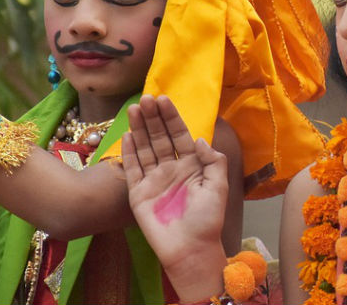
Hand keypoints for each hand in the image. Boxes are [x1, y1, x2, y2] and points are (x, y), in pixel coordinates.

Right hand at [122, 95, 227, 301]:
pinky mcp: (138, 193)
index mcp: (192, 166)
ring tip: (134, 108)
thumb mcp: (219, 186)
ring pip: (145, 149)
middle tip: (146, 98)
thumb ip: (212, 160)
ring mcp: (154, 180)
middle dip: (153, 118)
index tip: (164, 99)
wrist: (190, 249)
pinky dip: (129, 152)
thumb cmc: (208, 219)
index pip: (180, 135)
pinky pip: (132, 169)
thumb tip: (198, 139)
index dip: (172, 118)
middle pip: (160, 138)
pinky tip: (127, 135)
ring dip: (140, 129)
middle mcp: (172, 169)